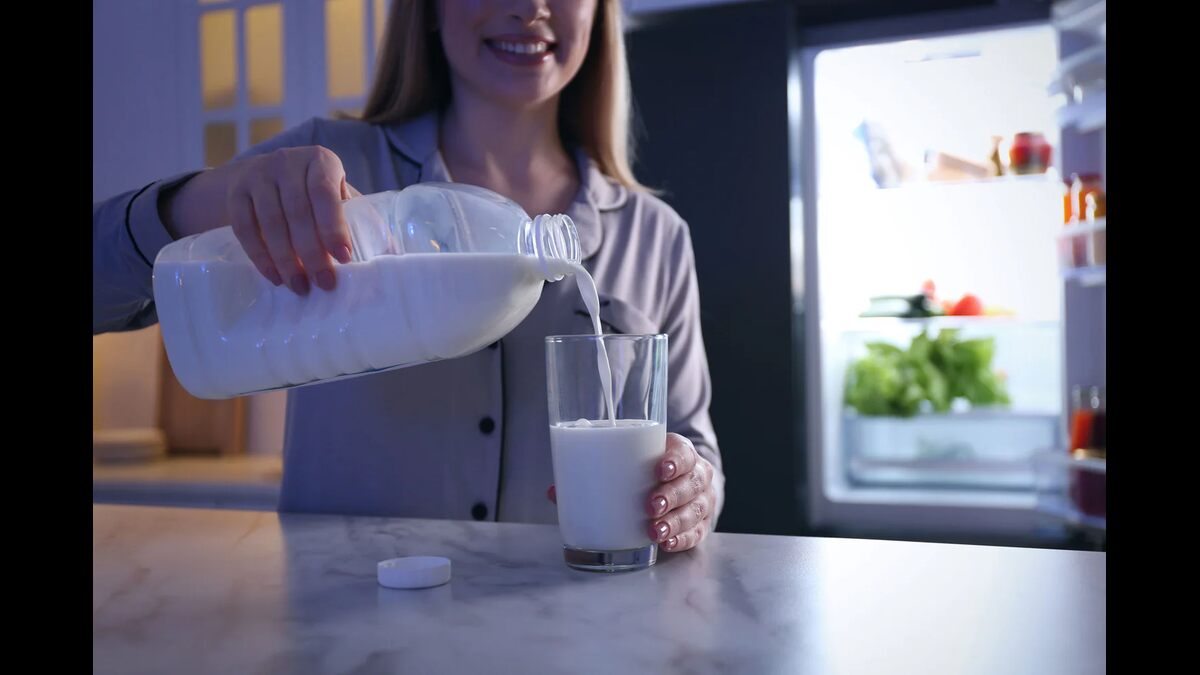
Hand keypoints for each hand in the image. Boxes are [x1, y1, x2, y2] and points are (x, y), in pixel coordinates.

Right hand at [162, 146, 361, 294]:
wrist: (263, 175)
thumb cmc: (313, 192)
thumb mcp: (339, 195)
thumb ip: (363, 219)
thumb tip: (395, 256)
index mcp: (321, 161)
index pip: (326, 194)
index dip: (334, 227)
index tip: (344, 258)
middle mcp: (288, 162)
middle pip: (298, 212)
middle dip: (311, 253)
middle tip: (324, 284)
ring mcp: (258, 174)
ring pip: (270, 222)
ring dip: (286, 260)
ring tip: (300, 287)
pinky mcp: (236, 191)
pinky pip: (244, 227)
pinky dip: (259, 256)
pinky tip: (274, 277)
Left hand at [546, 434, 716, 553]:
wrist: (679, 484)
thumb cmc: (646, 473)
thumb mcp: (629, 465)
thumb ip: (596, 474)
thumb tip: (555, 492)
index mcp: (678, 452)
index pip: (684, 451)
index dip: (675, 460)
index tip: (660, 469)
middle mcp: (695, 474)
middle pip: (691, 482)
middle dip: (672, 495)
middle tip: (650, 506)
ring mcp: (701, 500)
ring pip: (695, 509)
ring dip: (676, 521)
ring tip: (655, 531)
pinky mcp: (700, 523)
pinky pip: (697, 532)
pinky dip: (683, 539)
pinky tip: (668, 543)